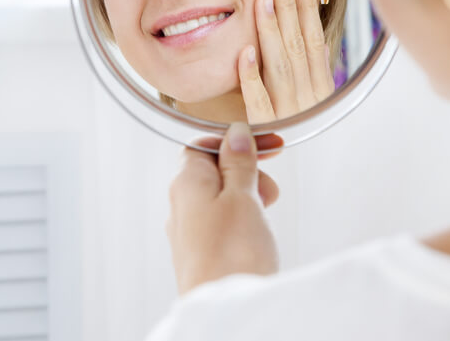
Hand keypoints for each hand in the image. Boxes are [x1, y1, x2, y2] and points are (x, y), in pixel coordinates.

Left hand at [166, 123, 278, 294]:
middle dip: (248, 174)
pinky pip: (222, 225)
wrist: (225, 313)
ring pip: (221, 200)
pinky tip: (255, 236)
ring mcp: (189, 232)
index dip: (237, 142)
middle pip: (215, 172)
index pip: (205, 145)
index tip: (268, 146)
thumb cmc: (231, 256)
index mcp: (186, 183)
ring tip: (264, 217)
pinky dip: (243, 222)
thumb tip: (235, 135)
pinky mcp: (201, 254)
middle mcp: (181, 205)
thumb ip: (238, 163)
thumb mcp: (243, 197)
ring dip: (248, 199)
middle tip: (269, 191)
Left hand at [237, 0, 334, 122]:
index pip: (313, 39)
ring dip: (272, 31)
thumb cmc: (291, 132)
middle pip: (296, 47)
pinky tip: (245, 51)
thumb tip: (301, 27)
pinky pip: (255, 101)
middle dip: (289, 8)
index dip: (308, 8)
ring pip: (278, 66)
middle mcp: (306, 100)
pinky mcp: (262, 129)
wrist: (275, 185)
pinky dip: (251, 75)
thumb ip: (304, 69)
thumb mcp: (306, 100)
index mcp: (320, 89)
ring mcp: (285, 113)